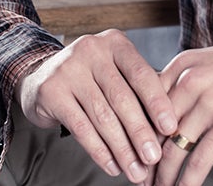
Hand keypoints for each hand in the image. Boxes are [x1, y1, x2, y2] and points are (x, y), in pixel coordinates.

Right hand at [15, 29, 177, 182]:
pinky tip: (113, 166)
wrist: (41, 74)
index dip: (157, 102)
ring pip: (102, 116)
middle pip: (122, 97)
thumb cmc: (92, 76)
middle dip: (140, 132)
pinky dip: (100, 151)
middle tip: (153, 158)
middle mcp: (92, 50)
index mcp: (115, 42)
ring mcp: (69, 70)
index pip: (141, 73)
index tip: (171, 128)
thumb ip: (138, 89)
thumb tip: (169, 125)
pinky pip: (80, 128)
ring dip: (122, 148)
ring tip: (135, 170)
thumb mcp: (116, 70)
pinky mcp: (51, 92)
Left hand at [148, 32, 212, 185]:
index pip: (144, 105)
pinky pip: (199, 160)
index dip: (134, 135)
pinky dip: (186, 183)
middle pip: (154, 131)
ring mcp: (210, 101)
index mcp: (182, 66)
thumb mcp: (210, 64)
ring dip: (162, 178)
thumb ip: (185, 84)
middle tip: (139, 180)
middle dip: (144, 162)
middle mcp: (191, 81)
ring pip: (173, 149)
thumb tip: (162, 115)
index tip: (129, 155)